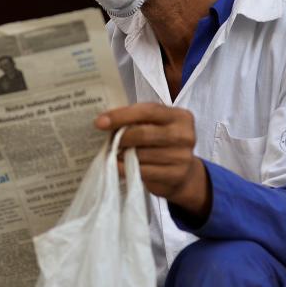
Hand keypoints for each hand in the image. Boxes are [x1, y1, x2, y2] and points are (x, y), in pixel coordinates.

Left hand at [95, 103, 210, 219]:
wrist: (183, 174)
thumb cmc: (162, 144)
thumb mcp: (156, 126)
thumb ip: (138, 121)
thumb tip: (105, 121)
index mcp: (180, 116)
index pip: (148, 111)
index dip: (122, 115)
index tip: (100, 122)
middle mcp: (185, 135)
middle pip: (144, 133)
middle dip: (121, 137)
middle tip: (107, 140)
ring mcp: (182, 157)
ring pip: (142, 154)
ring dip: (122, 154)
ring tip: (113, 153)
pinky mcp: (176, 175)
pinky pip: (143, 171)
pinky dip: (125, 168)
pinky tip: (117, 166)